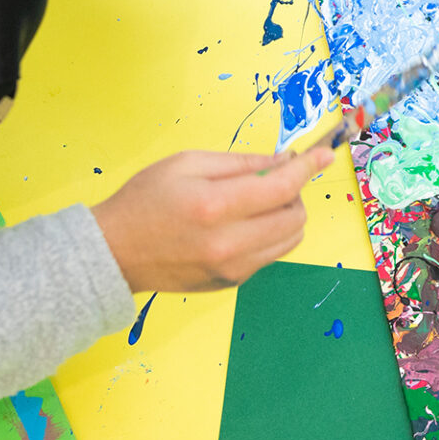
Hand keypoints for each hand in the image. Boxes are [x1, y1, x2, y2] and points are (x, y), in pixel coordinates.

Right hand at [91, 147, 333, 292]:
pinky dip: (269, 235)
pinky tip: (241, 225)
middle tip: (271, 180)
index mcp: (216, 207)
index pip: (282, 187)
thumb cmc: (145, 199)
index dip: (308, 168)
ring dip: (285, 216)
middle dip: (294, 193)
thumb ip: (240, 162)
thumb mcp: (187, 163)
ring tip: (255, 204)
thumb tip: (284, 161)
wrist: (114, 253)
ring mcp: (232, 269)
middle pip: (295, 217)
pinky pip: (270, 255)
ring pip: (290, 240)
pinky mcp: (231, 283)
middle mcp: (229, 244)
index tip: (324, 156)